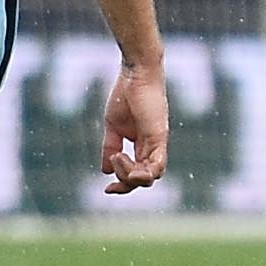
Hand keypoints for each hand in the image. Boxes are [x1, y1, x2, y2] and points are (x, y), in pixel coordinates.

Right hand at [97, 64, 167, 194]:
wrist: (135, 75)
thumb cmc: (124, 96)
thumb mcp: (113, 127)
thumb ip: (110, 147)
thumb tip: (105, 170)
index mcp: (143, 145)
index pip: (138, 174)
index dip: (123, 185)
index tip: (106, 190)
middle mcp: (153, 147)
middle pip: (145, 179)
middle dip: (126, 185)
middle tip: (111, 179)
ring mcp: (158, 142)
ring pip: (152, 176)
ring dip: (131, 176)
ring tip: (118, 158)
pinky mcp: (159, 136)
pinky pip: (158, 164)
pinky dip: (142, 171)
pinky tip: (123, 160)